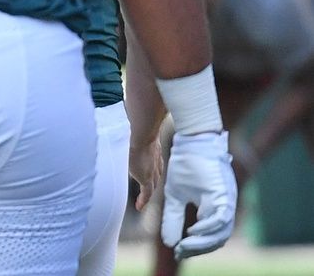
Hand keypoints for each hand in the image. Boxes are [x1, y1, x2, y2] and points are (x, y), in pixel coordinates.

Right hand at [131, 130, 165, 209]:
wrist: (140, 134)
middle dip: (152, 182)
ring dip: (148, 191)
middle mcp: (155, 162)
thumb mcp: (135, 132)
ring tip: (142, 199)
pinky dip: (143, 200)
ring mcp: (152, 170)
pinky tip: (139, 206)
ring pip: (152, 184)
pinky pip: (146, 193)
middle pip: (156, 176)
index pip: (155, 164)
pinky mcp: (146, 178)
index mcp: (153, 151)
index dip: (152, 170)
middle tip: (146, 189)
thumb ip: (132, 133)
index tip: (149, 172)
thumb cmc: (135, 128)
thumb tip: (125, 126)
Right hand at [162, 129, 237, 259]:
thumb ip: (173, 218)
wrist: (189, 142)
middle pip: (217, 238)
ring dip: (202, 243)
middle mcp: (224, 207)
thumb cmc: (183, 165)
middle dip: (198, 249)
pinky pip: (221, 219)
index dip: (195, 246)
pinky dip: (207, 229)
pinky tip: (193, 232)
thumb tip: (168, 242)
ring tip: (185, 246)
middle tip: (181, 253)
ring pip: (221, 233)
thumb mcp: (174, 196)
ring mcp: (226, 201)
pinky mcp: (224, 195)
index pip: (210, 235)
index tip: (178, 252)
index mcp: (215, 207)